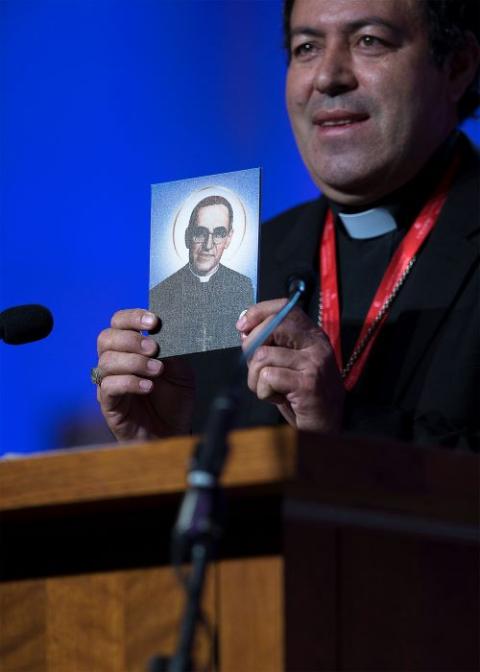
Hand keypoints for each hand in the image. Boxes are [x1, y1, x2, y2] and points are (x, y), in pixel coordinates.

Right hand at [96, 309, 194, 440]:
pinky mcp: (109, 403)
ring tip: (157, 371)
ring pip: (106, 361)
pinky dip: (129, 382)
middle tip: (155, 349)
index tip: (153, 322)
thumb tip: (167, 333)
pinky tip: (148, 387)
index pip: (120, 322)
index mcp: (131, 348)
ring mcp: (109, 382)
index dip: (133, 317)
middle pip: (106, 338)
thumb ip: (173, 351)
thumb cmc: (174, 399)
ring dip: (134, 362)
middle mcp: (116, 362)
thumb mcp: (180, 370)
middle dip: (131, 339)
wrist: (174, 431)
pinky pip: (108, 386)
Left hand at [237, 299, 344, 432]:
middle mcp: (316, 345)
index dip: (258, 312)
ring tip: (270, 389)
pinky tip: (277, 398)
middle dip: (251, 346)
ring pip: (263, 355)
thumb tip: (246, 330)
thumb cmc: (305, 396)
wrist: (327, 426)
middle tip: (256, 367)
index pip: (285, 308)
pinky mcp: (307, 383)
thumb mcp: (289, 363)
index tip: (243, 326)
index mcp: (312, 336)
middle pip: (272, 326)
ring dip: (255, 378)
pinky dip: (263, 391)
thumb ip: (271, 345)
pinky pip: (267, 377)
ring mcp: (313, 363)